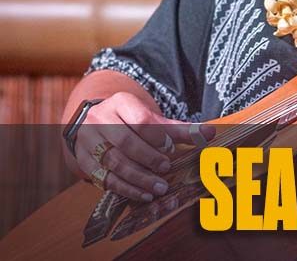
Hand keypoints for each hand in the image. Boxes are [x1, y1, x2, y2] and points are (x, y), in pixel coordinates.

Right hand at [70, 92, 214, 201]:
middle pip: (126, 142)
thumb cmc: (131, 120)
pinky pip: (104, 178)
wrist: (96, 122)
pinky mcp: (84, 161)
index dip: (158, 137)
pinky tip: (142, 195)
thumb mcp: (152, 118)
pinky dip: (125, 188)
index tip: (171, 149)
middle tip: (167, 169)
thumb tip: (210, 133)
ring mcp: (89, 140)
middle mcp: (100, 119)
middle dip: (149, 158)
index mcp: (121, 102)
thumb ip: (179, 128)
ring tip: (159, 188)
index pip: (141, 120)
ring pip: (114, 162)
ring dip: (139, 178)